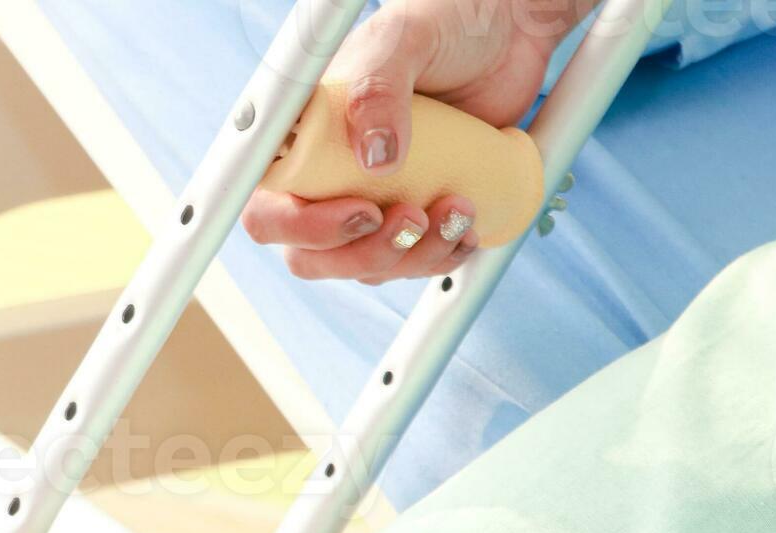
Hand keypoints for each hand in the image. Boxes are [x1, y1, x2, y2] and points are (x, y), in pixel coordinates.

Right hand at [242, 0, 576, 283]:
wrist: (507, 29)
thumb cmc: (444, 21)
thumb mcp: (406, 40)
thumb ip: (379, 89)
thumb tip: (373, 158)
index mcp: (301, 133)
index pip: (268, 201)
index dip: (300, 225)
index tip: (361, 211)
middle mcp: (325, 173)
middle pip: (310, 253)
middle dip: (363, 252)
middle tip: (414, 217)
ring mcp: (367, 198)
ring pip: (363, 265)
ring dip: (412, 255)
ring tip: (459, 209)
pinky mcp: (410, 212)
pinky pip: (406, 262)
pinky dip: (437, 257)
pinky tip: (466, 230)